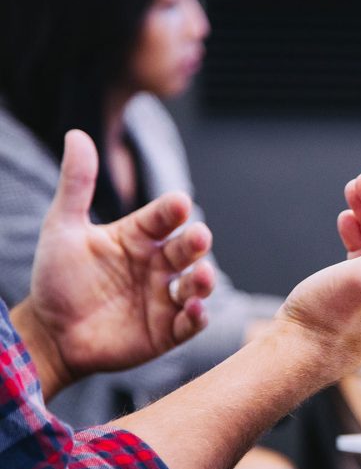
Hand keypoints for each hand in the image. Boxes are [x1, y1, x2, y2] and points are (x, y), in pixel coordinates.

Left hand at [15, 130, 214, 396]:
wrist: (49, 334)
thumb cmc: (57, 279)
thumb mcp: (62, 228)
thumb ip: (76, 185)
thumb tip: (76, 134)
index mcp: (139, 237)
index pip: (163, 217)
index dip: (172, 210)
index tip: (178, 203)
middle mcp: (158, 264)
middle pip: (187, 249)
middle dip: (196, 243)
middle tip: (198, 237)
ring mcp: (165, 297)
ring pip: (196, 284)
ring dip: (204, 280)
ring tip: (202, 277)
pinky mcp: (167, 331)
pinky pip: (190, 323)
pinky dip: (198, 316)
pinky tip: (195, 309)